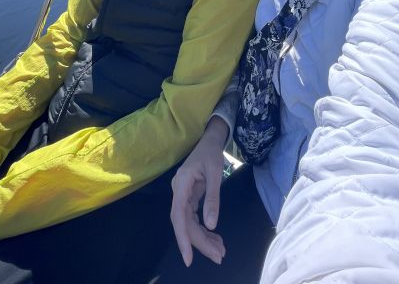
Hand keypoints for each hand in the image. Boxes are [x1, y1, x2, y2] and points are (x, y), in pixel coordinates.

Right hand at [170, 116, 227, 266]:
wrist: (210, 140)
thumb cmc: (211, 152)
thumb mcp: (215, 173)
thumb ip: (213, 198)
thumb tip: (211, 224)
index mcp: (181, 184)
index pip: (179, 216)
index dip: (183, 238)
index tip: (189, 258)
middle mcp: (179, 192)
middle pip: (185, 223)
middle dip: (200, 242)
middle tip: (218, 256)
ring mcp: (183, 195)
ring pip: (189, 223)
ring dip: (204, 238)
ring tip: (220, 250)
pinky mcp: (189, 198)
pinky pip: (194, 218)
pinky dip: (204, 229)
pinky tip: (215, 238)